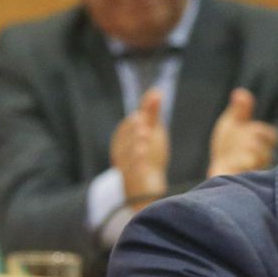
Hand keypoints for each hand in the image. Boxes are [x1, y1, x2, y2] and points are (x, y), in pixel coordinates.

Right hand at [111, 88, 169, 203]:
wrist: (145, 185)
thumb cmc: (147, 154)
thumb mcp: (150, 131)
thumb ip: (151, 112)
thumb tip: (156, 90)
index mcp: (123, 139)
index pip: (125, 129)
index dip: (134, 122)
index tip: (143, 115)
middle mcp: (121, 152)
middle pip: (125, 141)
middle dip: (133, 132)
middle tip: (143, 124)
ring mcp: (125, 167)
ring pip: (127, 157)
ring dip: (135, 148)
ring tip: (144, 141)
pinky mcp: (133, 180)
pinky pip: (133, 174)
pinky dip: (138, 167)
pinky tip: (145, 162)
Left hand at [208, 88, 277, 176]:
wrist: (218, 172)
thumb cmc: (229, 149)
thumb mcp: (232, 125)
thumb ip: (239, 110)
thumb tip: (240, 92)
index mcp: (264, 144)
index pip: (270, 134)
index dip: (258, 130)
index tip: (246, 130)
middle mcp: (263, 158)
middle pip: (261, 143)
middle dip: (246, 139)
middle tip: (235, 142)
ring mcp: (254, 170)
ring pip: (254, 156)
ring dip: (240, 152)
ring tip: (231, 155)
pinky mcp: (243, 181)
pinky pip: (243, 171)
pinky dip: (235, 164)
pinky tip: (228, 163)